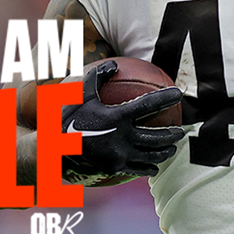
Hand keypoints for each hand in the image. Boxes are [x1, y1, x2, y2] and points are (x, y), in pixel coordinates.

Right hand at [61, 60, 185, 177]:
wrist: (52, 149)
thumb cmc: (67, 117)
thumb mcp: (80, 93)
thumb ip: (98, 77)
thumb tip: (115, 64)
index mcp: (116, 117)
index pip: (148, 104)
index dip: (166, 97)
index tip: (178, 94)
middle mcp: (122, 137)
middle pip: (157, 136)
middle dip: (173, 134)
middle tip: (181, 130)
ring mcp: (119, 155)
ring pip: (151, 155)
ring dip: (166, 151)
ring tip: (172, 148)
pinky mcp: (115, 168)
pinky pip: (138, 169)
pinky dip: (149, 167)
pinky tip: (155, 167)